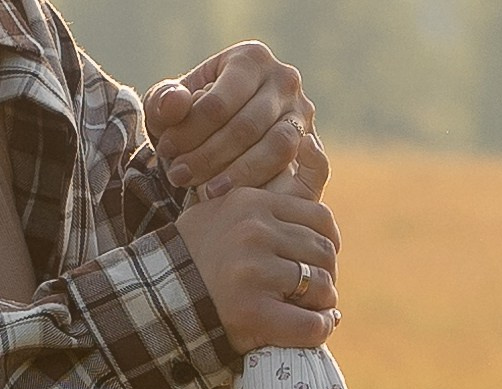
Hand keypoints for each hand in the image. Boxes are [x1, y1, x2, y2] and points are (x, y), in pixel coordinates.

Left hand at [145, 42, 319, 199]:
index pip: (219, 103)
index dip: (189, 131)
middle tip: (180, 177)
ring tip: (207, 192)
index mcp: (251, 58)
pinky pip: (310, 169)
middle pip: (247, 127)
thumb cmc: (193, 117)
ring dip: (240, 175)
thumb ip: (165, 102)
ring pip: (277, 149)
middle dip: (209, 156)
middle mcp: (285, 81)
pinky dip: (283, 181)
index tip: (166, 153)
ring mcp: (304, 115)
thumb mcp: (170, 106)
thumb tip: (176, 103)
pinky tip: (250, 196)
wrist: (224, 134)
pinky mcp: (316, 148)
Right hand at [177, 165, 338, 354]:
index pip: (319, 219)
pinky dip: (320, 329)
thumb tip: (312, 142)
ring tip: (311, 309)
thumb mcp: (229, 209)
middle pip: (323, 252)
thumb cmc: (203, 255)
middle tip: (315, 290)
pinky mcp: (255, 313)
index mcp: (251, 204)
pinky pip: (312, 324)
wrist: (163, 297)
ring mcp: (254, 272)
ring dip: (323, 302)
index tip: (319, 261)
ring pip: (321, 286)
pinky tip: (315, 328)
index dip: (327, 244)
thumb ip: (269, 186)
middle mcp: (254, 233)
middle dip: (326, 274)